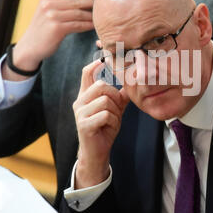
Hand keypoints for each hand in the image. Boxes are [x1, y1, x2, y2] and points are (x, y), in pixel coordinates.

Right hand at [2, 0, 99, 80]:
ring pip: (79, 13)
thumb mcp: (48, 10)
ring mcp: (52, 15)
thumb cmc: (44, 28)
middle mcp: (49, 3)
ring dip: (92, 15)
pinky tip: (95, 26)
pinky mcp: (56, 28)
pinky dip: (87, 25)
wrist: (30, 46)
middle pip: (77, 0)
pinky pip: (77, 25)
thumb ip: (62, 2)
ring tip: (103, 15)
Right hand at [73, 60, 129, 188]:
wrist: (97, 152)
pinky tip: (109, 127)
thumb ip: (120, 97)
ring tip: (112, 121)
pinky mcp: (84, 124)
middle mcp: (80, 102)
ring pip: (105, 101)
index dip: (95, 64)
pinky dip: (113, 122)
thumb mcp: (115, 110)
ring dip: (115, 112)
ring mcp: (80, 113)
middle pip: (102, 86)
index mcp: (86, 95)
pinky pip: (105, 115)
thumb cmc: (104, 129)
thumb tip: (132, 82)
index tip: (104, 59)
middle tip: (117, 110)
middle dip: (115, 97)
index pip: (86, 73)